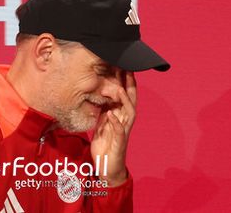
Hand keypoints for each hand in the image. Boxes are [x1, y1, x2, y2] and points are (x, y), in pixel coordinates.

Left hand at [90, 71, 136, 186]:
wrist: (106, 166)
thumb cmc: (105, 142)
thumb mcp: (102, 121)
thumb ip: (104, 107)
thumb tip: (100, 91)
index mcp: (120, 114)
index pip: (125, 94)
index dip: (125, 80)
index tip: (122, 64)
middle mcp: (125, 120)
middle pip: (130, 99)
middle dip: (129, 84)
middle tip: (127, 68)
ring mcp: (123, 131)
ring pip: (129, 113)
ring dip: (124, 101)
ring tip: (119, 89)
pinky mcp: (119, 143)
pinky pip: (120, 132)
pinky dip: (116, 123)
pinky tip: (111, 115)